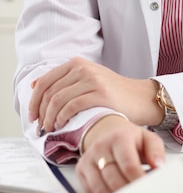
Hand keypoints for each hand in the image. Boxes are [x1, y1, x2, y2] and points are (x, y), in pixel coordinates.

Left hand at [28, 57, 162, 134]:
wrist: (140, 97)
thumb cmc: (113, 92)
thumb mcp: (88, 78)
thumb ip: (65, 80)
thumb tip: (34, 85)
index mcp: (77, 63)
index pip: (45, 81)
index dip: (33, 101)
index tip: (32, 116)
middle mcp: (83, 68)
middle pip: (49, 92)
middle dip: (40, 113)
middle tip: (40, 127)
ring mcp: (92, 80)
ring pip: (58, 100)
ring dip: (49, 118)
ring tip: (50, 129)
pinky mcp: (101, 94)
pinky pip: (72, 106)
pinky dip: (62, 118)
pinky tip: (63, 125)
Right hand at [76, 114, 164, 192]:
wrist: (109, 131)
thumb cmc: (131, 139)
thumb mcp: (148, 138)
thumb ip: (156, 152)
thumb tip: (159, 167)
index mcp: (120, 137)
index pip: (129, 165)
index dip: (138, 180)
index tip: (146, 188)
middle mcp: (101, 145)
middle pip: (114, 179)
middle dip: (127, 190)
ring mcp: (89, 157)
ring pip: (100, 188)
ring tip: (126, 191)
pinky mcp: (81, 168)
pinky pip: (90, 191)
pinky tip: (113, 190)